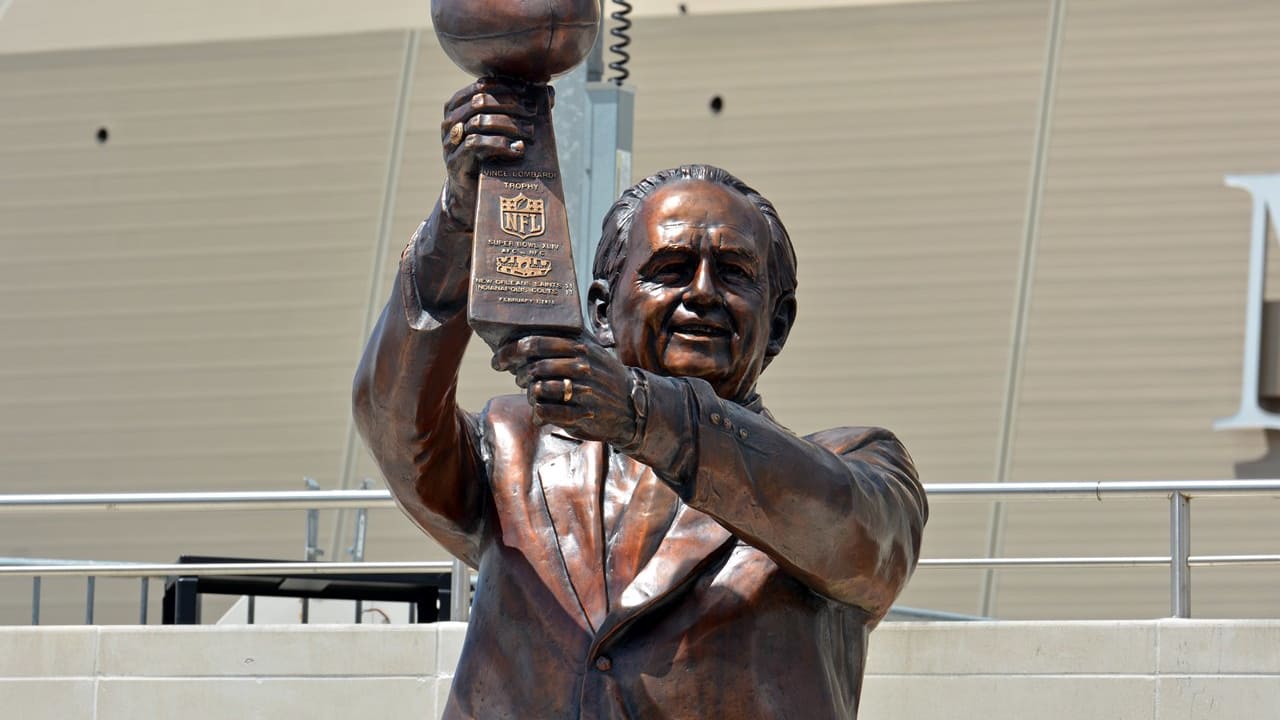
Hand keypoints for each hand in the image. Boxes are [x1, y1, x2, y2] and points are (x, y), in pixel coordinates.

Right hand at [440, 79, 540, 222]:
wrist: (471, 192)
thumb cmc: (489, 156)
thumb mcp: (502, 131)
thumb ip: (521, 110)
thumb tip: (550, 93)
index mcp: (458, 106)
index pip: (481, 86)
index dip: (506, 87)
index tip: (528, 93)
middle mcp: (451, 121)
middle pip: (481, 102)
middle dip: (511, 105)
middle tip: (533, 112)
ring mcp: (450, 141)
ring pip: (479, 122)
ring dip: (509, 125)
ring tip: (530, 132)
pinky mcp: (455, 161)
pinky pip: (476, 145)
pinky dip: (500, 145)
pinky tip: (518, 149)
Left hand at [492, 335, 637, 444]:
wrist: (632, 405)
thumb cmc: (601, 375)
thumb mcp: (589, 349)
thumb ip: (561, 339)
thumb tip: (521, 337)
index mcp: (580, 345)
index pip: (535, 342)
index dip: (509, 351)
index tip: (498, 361)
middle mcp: (582, 365)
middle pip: (533, 366)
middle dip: (519, 374)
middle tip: (518, 378)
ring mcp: (584, 390)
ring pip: (538, 389)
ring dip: (529, 394)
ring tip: (534, 394)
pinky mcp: (584, 413)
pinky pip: (546, 412)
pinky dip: (538, 412)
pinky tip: (542, 411)